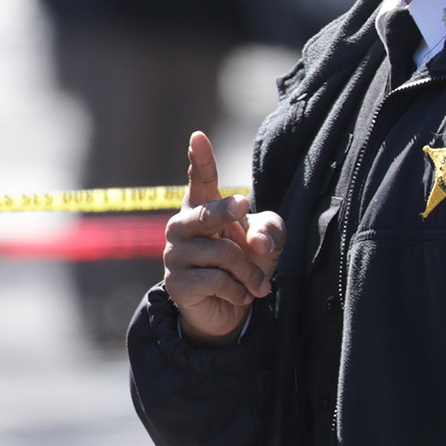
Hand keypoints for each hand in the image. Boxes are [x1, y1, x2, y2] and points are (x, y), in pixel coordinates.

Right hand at [160, 130, 284, 345]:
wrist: (230, 310)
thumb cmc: (246, 265)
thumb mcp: (268, 243)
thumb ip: (270, 230)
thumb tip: (255, 242)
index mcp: (202, 208)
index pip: (200, 179)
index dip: (199, 158)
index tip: (198, 136)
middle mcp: (182, 226)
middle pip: (207, 212)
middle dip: (227, 210)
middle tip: (243, 206)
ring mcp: (175, 254)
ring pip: (222, 253)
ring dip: (250, 273)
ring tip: (257, 285)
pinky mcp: (176, 283)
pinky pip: (217, 280)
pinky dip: (238, 291)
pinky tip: (239, 295)